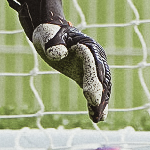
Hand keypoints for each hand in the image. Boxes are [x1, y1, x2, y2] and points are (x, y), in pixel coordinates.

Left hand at [9, 0, 111, 122]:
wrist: (49, 30)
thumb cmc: (48, 31)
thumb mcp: (48, 36)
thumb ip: (54, 44)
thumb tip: (57, 55)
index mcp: (87, 45)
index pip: (92, 65)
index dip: (93, 81)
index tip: (91, 97)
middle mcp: (95, 55)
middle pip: (101, 77)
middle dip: (101, 96)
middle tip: (98, 113)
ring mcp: (92, 66)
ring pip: (101, 85)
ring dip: (101, 102)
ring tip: (98, 119)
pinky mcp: (86, 74)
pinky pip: (94, 89)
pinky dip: (96, 102)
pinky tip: (96, 116)